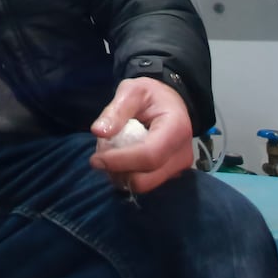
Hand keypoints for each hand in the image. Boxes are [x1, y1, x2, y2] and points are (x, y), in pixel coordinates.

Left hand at [88, 76, 193, 193]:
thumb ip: (116, 110)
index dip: (120, 161)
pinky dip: (127, 175)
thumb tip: (98, 132)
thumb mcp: (131, 91)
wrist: (171, 104)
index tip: (95, 159)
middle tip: (101, 153)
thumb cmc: (151, 95)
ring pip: (142, 186)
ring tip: (112, 152)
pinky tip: (122, 158)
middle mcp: (182, 154)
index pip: (148, 156)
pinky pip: (144, 184)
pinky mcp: (170, 176)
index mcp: (176, 129)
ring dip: (120, 174)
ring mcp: (178, 169)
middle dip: (117, 170)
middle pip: (145, 180)